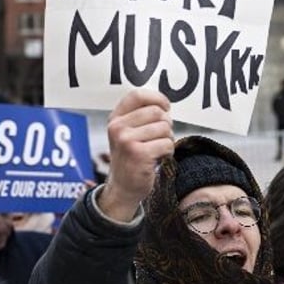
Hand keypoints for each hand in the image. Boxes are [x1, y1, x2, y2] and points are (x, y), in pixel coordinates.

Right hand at [98, 89, 173, 221]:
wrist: (123, 189)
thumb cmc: (130, 159)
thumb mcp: (127, 134)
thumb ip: (140, 117)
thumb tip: (164, 104)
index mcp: (115, 119)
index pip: (137, 95)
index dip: (157, 98)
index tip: (166, 107)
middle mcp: (118, 128)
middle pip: (157, 112)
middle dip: (166, 124)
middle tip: (161, 138)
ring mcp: (127, 141)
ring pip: (164, 128)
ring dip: (168, 140)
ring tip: (157, 150)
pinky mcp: (139, 154)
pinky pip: (167, 144)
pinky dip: (168, 152)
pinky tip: (159, 158)